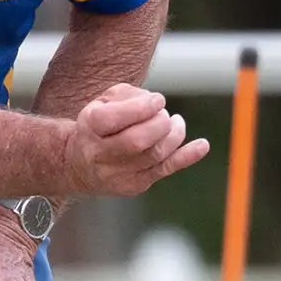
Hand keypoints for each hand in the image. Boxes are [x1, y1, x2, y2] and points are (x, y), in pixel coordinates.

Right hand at [63, 84, 208, 196]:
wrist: (79, 165)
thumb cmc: (98, 126)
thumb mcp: (102, 102)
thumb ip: (127, 95)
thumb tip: (154, 102)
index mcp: (88, 127)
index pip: (112, 119)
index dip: (140, 108)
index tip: (158, 100)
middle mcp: (99, 154)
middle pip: (136, 141)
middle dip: (159, 123)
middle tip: (164, 114)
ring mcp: (117, 174)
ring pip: (154, 155)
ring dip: (173, 134)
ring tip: (175, 123)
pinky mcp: (135, 185)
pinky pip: (165, 170)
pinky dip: (187, 156)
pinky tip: (202, 145)